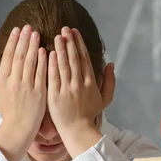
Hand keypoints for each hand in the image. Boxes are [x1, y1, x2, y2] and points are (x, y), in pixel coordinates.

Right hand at [0, 25, 46, 160]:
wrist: (19, 128)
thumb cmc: (6, 111)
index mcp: (3, 81)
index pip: (8, 57)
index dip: (13, 42)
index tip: (17, 30)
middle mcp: (14, 82)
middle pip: (19, 56)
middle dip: (24, 39)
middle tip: (28, 26)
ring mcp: (27, 87)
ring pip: (30, 62)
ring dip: (33, 46)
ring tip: (36, 33)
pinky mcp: (39, 92)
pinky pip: (41, 73)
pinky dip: (43, 61)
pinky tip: (44, 50)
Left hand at [47, 26, 115, 157]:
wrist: (78, 131)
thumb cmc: (90, 114)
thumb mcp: (105, 99)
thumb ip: (110, 81)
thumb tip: (111, 64)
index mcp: (90, 82)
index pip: (84, 58)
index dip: (79, 44)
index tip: (74, 32)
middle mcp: (79, 84)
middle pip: (74, 58)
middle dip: (69, 42)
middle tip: (64, 28)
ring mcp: (67, 89)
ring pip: (64, 65)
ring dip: (61, 49)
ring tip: (56, 36)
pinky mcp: (55, 95)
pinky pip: (54, 77)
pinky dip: (52, 64)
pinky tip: (50, 53)